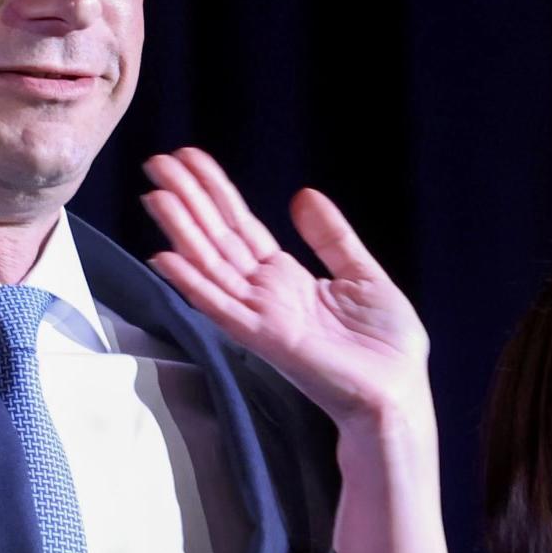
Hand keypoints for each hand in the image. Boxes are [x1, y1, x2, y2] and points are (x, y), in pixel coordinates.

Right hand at [141, 148, 430, 432]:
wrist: (397, 393)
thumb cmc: (386, 346)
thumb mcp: (363, 274)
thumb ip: (331, 237)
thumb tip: (302, 195)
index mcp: (287, 278)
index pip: (241, 227)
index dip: (215, 192)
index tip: (189, 159)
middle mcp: (265, 293)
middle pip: (218, 238)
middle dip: (188, 200)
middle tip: (156, 162)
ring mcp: (261, 315)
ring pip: (211, 265)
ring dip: (182, 231)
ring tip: (154, 195)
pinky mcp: (265, 338)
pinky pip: (220, 306)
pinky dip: (192, 283)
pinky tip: (165, 257)